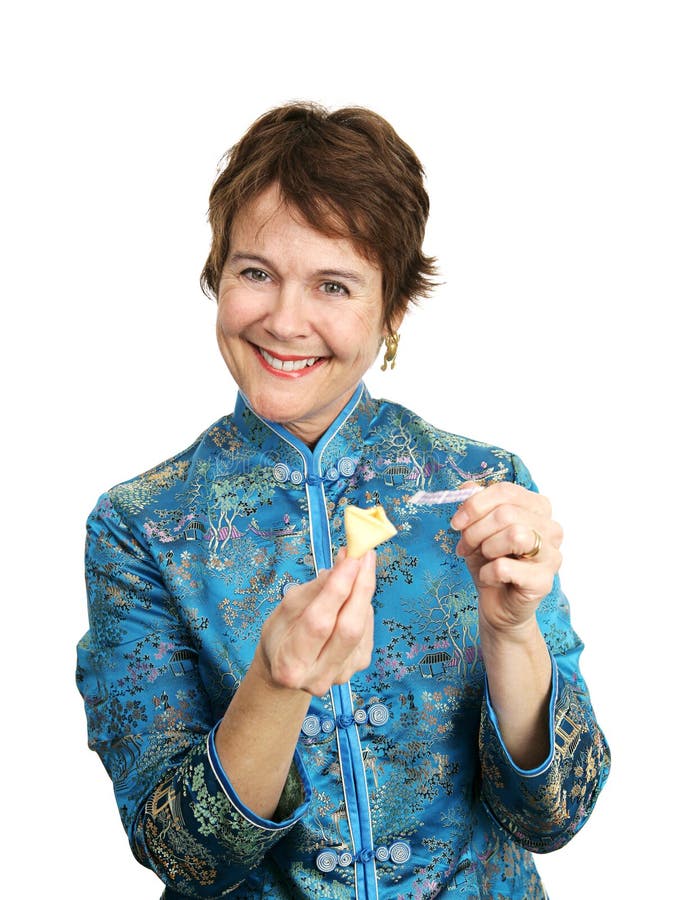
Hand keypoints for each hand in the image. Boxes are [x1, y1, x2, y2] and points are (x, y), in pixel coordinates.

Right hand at [255, 548, 375, 696]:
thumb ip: (313, 591)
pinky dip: (362, 605)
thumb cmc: (280, 637)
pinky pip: (367, 628)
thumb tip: (342, 565)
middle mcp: (319, 677)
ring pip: (362, 626)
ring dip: (363, 591)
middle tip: (365, 555)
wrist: (288, 672)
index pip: (319, 622)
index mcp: (290, 665)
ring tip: (358, 566)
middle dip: (360, 587)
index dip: (337, 588)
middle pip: (349, 628)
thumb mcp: (284, 611)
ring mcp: (342, 674)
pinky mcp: (359, 666)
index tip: (350, 558)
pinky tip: (354, 594)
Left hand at [451, 482, 562, 636]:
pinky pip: (506, 567)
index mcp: (537, 508)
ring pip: (515, 535)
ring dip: (487, 548)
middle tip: (465, 546)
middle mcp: (551, 528)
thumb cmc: (490, 561)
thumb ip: (474, 505)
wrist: (497, 603)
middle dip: (476, 530)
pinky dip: (488, 573)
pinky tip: (491, 577)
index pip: (506, 491)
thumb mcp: (477, 529)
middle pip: (507, 513)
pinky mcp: (544, 581)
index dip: (476, 504)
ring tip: (484, 558)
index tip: (456, 522)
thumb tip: (466, 487)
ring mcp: (552, 555)